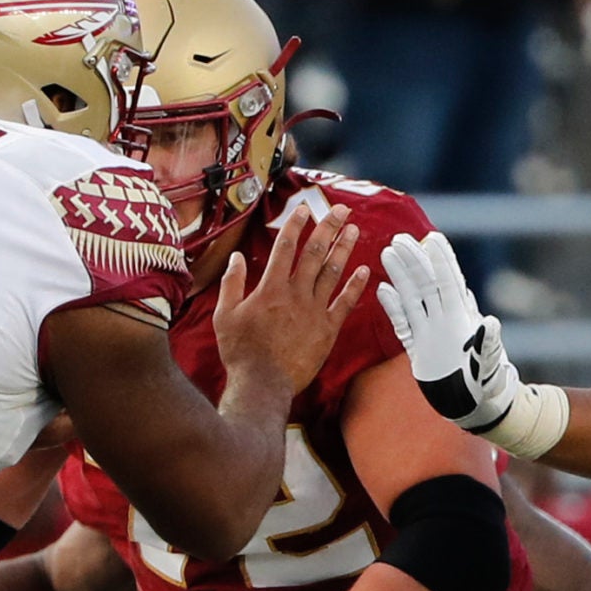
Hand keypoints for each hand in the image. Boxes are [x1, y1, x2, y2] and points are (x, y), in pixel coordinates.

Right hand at [213, 201, 368, 397]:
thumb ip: (232, 283)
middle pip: (314, 253)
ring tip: (354, 230)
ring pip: (332, 273)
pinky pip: (345, 303)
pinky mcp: (328, 330)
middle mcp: (295, 294)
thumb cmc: (240, 350)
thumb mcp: (225, 314)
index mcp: (270, 288)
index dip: (296, 225)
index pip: (285, 247)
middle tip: (342, 210)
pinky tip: (365, 270)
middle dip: (329, 228)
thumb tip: (237, 258)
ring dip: (344, 249)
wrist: (263, 382)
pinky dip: (356, 286)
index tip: (305, 208)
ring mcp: (315, 311)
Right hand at [377, 232, 521, 433]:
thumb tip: (490, 323)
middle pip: (427, 283)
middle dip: (415, 260)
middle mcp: (445, 320)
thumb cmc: (487, 384)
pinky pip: (402, 322)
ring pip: (412, 297)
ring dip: (401, 277)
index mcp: (462, 319)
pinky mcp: (417, 347)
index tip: (432, 239)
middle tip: (400, 239)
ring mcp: (430, 332)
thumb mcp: (489, 364)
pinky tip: (381, 290)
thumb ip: (487, 344)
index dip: (442, 262)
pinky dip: (392, 307)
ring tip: (387, 253)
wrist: (475, 406)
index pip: (450, 283)